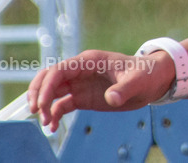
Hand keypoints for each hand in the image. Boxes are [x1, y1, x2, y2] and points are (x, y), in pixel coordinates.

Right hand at [27, 49, 174, 131]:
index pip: (60, 69)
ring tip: (45, 123)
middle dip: (37, 92)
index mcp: (89, 61)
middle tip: (35, 111)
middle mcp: (80, 71)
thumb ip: (124, 88)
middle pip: (49, 78)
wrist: (152, 80)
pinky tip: (51, 127)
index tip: (42, 104)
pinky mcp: (83, 97)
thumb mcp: (138, 80)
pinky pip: (61, 105)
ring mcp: (80, 84)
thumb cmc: (146, 74)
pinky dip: (53, 115)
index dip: (47, 85)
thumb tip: (112, 98)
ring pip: (52, 91)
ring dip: (43, 105)